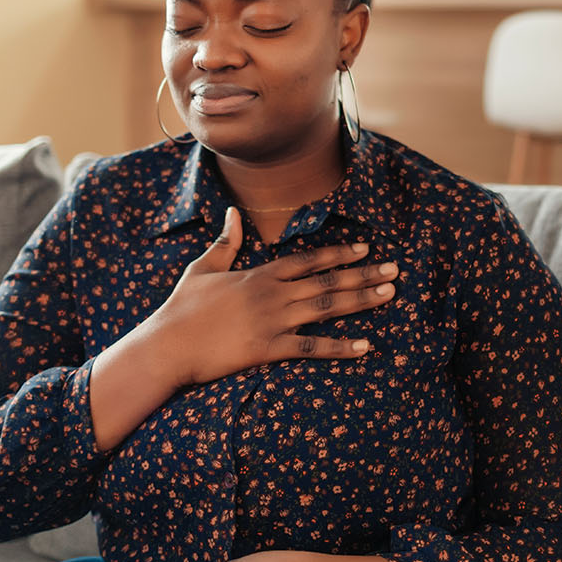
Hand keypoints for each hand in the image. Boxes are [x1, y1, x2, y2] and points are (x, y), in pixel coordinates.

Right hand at [146, 205, 399, 386]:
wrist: (166, 345)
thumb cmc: (182, 308)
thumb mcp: (203, 268)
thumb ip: (225, 242)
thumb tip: (232, 212)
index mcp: (259, 275)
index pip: (307, 260)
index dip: (338, 253)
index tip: (365, 248)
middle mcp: (272, 295)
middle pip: (327, 281)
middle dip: (363, 274)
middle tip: (395, 270)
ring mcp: (272, 322)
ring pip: (326, 308)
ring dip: (361, 300)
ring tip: (389, 294)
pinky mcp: (268, 349)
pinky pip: (310, 347)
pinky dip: (339, 347)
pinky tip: (364, 346)